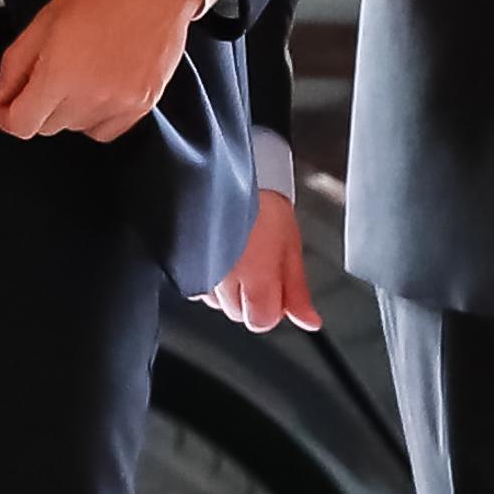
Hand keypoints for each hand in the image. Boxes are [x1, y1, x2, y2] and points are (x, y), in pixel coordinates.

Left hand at [0, 0, 208, 143]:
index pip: (21, 124)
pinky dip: (95, 118)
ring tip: (77, 74)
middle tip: (44, 77)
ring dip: (68, 110)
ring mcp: (119, 104)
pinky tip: (97, 90)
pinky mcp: (143, 105)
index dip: (7, 116)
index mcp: (59, 74)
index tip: (6, 107)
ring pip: (76, 128)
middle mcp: (89, 96)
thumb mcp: (46, 20)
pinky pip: (106, 131)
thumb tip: (0, 95)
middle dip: (37, 107)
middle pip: (47, 127)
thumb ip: (16, 64)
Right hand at [206, 181, 321, 332]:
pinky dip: (208, 276)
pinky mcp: (183, 265)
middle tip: (257, 263)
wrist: (227, 170)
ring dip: (227, 288)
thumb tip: (310, 322)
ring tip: (237, 253)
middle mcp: (225, 282)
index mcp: (257, 278)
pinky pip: (197, 286)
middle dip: (250, 296)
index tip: (274, 287)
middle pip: (239, 314)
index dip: (271, 307)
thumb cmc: (261, 202)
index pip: (262, 322)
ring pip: (217, 302)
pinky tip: (218, 252)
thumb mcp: (290, 245)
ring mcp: (201, 273)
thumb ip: (297, 289)